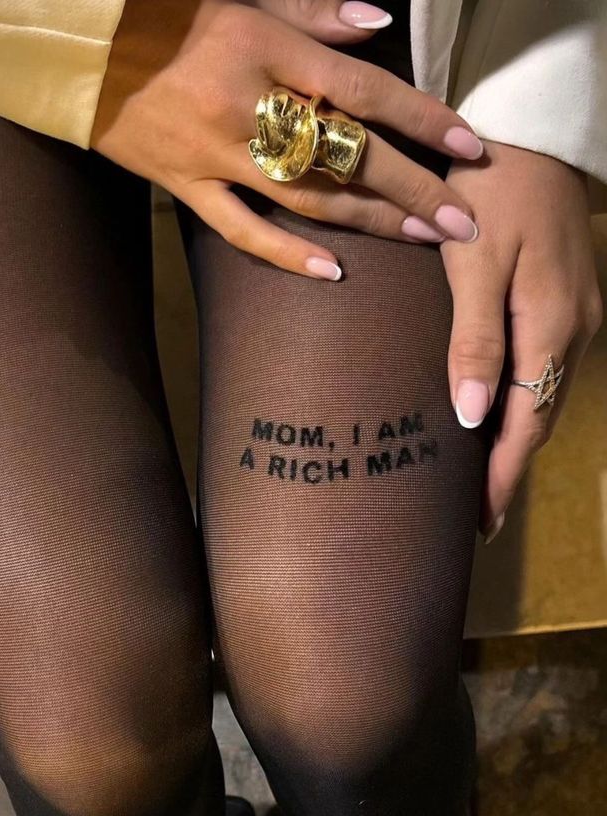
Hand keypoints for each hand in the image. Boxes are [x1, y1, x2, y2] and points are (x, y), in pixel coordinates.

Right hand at [91, 0, 482, 280]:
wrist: (78, 50)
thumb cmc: (162, 15)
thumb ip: (312, 14)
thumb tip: (379, 27)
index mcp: (265, 50)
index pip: (363, 90)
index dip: (421, 119)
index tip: (467, 148)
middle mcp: (247, 107)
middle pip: (346, 155)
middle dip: (412, 188)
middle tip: (462, 221)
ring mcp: (215, 155)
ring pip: (306, 198)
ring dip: (370, 222)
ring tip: (422, 240)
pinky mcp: (185, 187)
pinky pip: (241, 230)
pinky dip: (286, 254)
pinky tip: (333, 273)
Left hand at [441, 141, 602, 539]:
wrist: (532, 141)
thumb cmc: (491, 196)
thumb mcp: (475, 264)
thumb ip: (474, 339)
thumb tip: (470, 415)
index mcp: (551, 328)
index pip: (526, 422)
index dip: (501, 474)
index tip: (479, 521)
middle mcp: (573, 331)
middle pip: (538, 417)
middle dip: (507, 467)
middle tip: (475, 512)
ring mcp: (575, 317)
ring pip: (542, 395)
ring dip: (514, 438)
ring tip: (478, 475)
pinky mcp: (564, 303)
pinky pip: (542, 368)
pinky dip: (520, 402)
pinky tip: (496, 413)